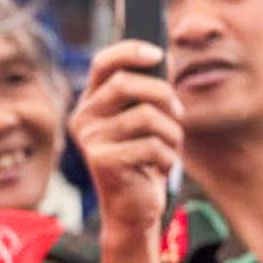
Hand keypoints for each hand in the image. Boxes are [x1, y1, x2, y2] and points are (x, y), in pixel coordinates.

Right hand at [70, 40, 183, 262]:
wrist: (133, 210)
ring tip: (170, 148)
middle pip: (127, 84)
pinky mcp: (102, 160)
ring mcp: (90, 139)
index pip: (104, 62)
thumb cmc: (143, 162)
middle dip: (163, 95)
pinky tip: (159, 168)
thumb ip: (151, 90)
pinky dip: (167, 157)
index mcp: (92, 102)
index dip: (130, 51)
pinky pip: (150, 145)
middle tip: (177, 113)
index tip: (157, 53)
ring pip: (146, 116)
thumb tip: (166, 53)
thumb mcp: (147, 122)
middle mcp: (84, 117)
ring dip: (171, 133)